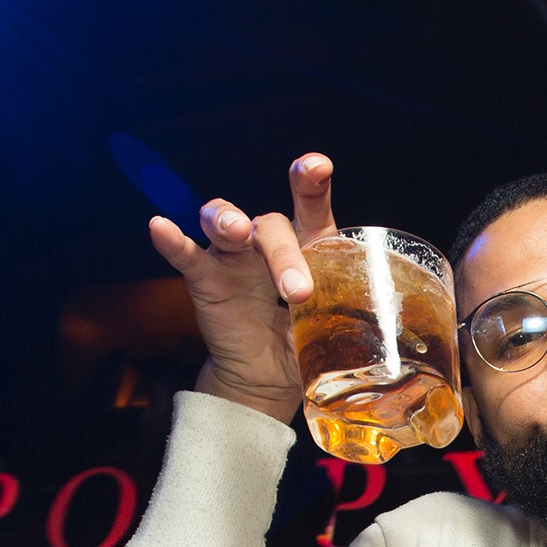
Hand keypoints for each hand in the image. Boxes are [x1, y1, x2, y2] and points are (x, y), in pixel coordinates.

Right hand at [150, 153, 339, 423]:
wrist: (270, 380)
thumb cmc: (307, 342)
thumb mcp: (334, 326)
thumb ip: (348, 312)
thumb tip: (386, 325)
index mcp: (308, 248)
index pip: (311, 209)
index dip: (310, 183)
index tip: (316, 166)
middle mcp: (269, 244)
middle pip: (273, 226)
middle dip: (285, 257)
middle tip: (296, 294)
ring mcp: (234, 259)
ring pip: (226, 224)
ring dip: (228, 221)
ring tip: (233, 230)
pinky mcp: (206, 280)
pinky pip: (187, 257)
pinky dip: (174, 242)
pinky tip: (160, 226)